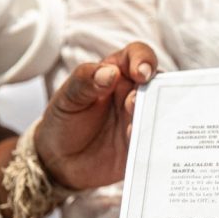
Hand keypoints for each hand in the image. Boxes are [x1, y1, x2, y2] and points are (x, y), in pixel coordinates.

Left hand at [35, 42, 157, 190]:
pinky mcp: (142, 145)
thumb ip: (85, 81)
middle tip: (133, 103)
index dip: (144, 60)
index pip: (137, 56)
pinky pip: (153, 141)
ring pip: (159, 113)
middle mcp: (133, 94)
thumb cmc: (64, 120)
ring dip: (151, 117)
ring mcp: (140, 120)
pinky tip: (132, 143)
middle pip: (157, 85)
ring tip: (130, 127)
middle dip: (153, 92)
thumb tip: (111, 72)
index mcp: (117, 73)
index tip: (141, 73)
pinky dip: (148, 141)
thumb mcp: (67, 98)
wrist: (59, 161)